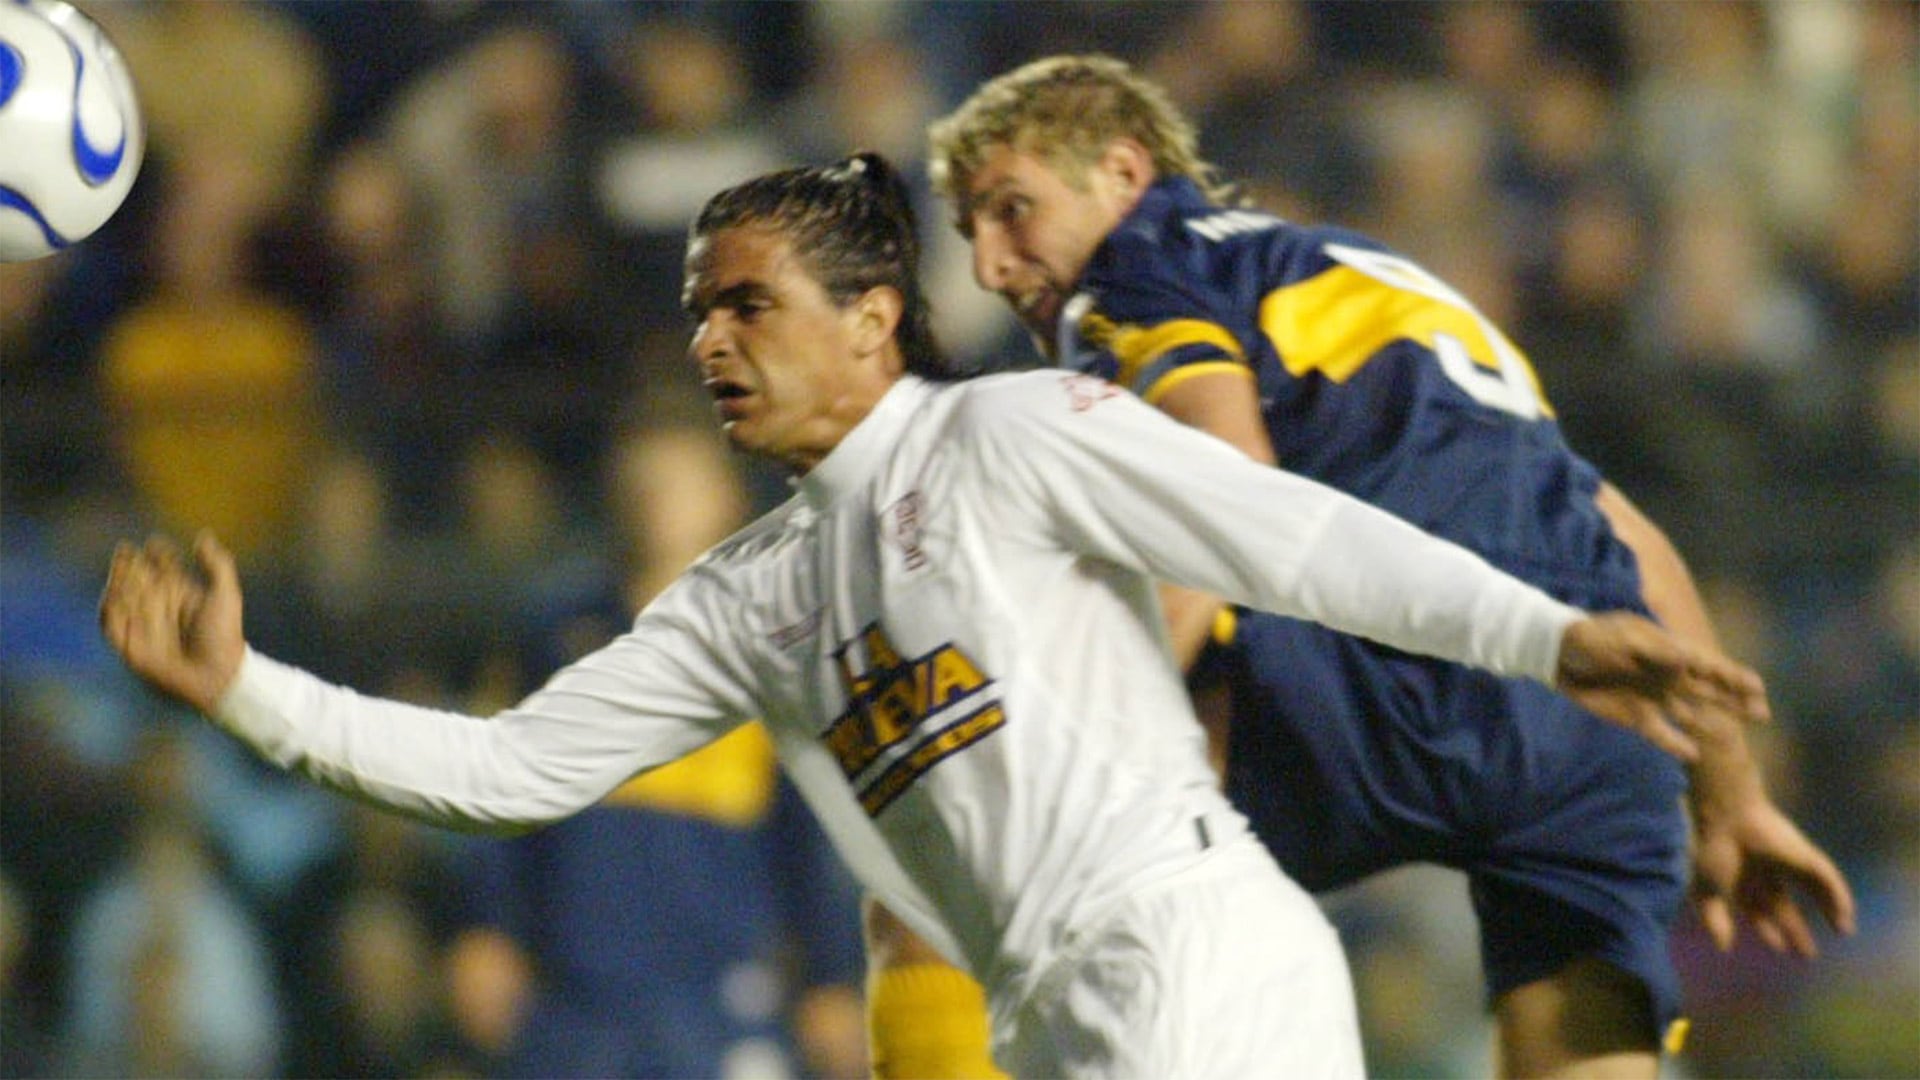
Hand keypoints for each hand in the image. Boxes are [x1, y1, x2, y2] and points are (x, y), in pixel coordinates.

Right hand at [99, 531, 247, 713]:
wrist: (217, 674)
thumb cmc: (224, 635)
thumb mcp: (225, 594)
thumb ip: (216, 564)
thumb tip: (201, 535)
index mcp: (181, 594)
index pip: (162, 568)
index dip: (157, 555)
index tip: (154, 542)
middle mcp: (160, 607)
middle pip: (139, 579)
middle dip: (131, 564)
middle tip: (127, 550)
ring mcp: (144, 625)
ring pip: (123, 597)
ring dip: (119, 583)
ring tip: (120, 568)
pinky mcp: (130, 646)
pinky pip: (111, 625)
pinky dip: (110, 610)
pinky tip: (112, 595)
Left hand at [1554, 612, 1770, 762]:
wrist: (1556, 655)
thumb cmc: (1589, 638)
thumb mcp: (1619, 640)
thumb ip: (1653, 651)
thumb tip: (1685, 660)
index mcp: (1668, 651)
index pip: (1708, 664)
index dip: (1733, 675)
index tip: (1758, 688)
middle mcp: (1667, 676)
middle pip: (1709, 690)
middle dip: (1735, 701)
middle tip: (1762, 714)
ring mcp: (1653, 697)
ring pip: (1691, 712)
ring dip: (1712, 723)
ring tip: (1732, 737)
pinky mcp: (1635, 716)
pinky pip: (1660, 732)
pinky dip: (1675, 742)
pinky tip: (1692, 754)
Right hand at [1691, 795, 1856, 956]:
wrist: (1727, 817)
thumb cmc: (1712, 852)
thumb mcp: (1705, 891)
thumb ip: (1714, 919)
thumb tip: (1724, 948)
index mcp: (1741, 881)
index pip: (1758, 910)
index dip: (1768, 929)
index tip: (1780, 947)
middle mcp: (1766, 874)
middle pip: (1785, 906)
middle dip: (1796, 929)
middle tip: (1808, 954)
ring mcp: (1788, 864)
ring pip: (1812, 890)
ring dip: (1828, 910)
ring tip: (1844, 930)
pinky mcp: (1805, 856)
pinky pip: (1828, 879)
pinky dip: (1839, 897)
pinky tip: (1845, 915)